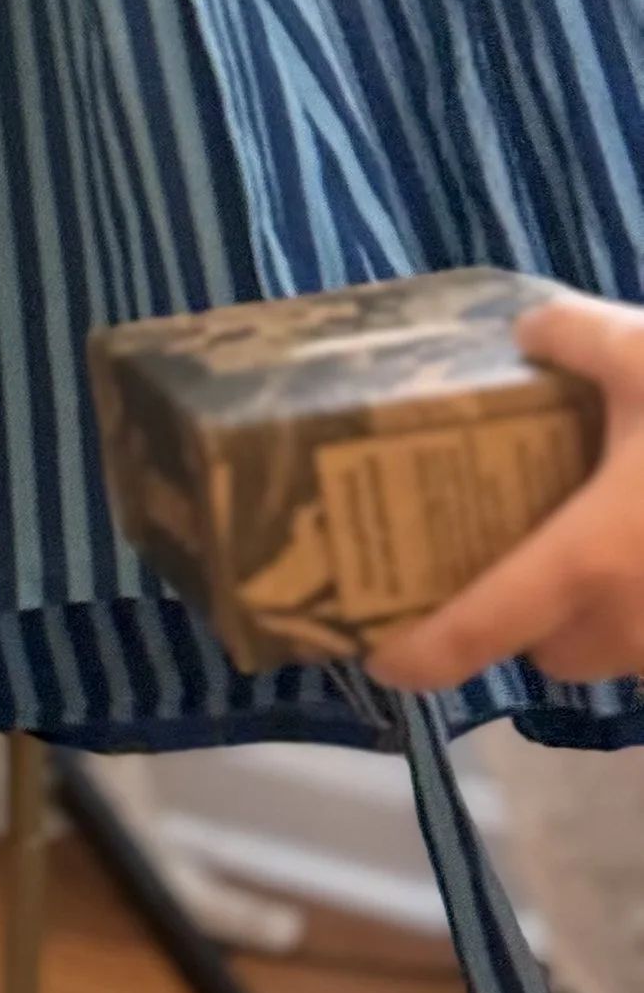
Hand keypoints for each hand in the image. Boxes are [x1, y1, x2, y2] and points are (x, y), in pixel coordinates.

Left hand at [370, 295, 643, 690]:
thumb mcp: (643, 353)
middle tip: (506, 555)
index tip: (375, 659)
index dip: (422, 652)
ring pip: (620, 651)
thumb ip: (571, 339)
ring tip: (592, 540)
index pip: (482, 626)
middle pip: (552, 651)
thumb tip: (529, 333)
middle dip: (526, 619)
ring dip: (597, 615)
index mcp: (589, 560)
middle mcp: (635, 622)